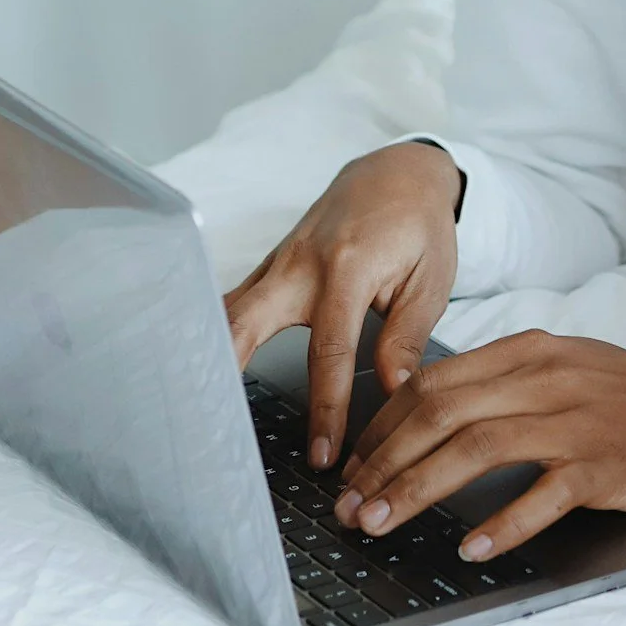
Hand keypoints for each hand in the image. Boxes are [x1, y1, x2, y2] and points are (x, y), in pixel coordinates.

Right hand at [223, 141, 461, 469]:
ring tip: (195, 409)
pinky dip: (218, 337)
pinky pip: (235, 303)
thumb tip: (394, 392)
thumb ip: (407, 337)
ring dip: (210, 355)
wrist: (398, 171)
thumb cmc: (418, 226)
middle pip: (245, 322)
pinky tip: (205, 372)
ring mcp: (278, 261)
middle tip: (217, 429)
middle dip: (227, 374)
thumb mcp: (431, 280)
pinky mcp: (271, 266)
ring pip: (229, 311)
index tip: (322, 454)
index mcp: (346, 269)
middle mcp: (300, 264)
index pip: (328, 351)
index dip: (324, 407)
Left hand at [334, 309, 625, 558]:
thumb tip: (434, 417)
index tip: (352, 466)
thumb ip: (506, 384)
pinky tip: (472, 547)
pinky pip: (544, 493)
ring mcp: (576, 420)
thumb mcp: (566, 368)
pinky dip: (504, 521)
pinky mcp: (608, 464)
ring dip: (418, 489)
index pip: (432, 382)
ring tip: (381, 524)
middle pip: (440, 413)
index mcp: (528, 351)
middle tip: (348, 506)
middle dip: (382, 462)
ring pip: (476, 448)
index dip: (382, 426)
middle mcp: (544, 378)